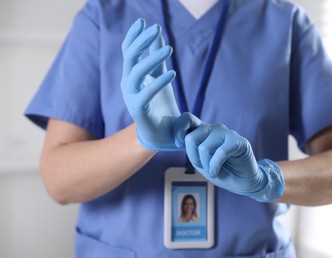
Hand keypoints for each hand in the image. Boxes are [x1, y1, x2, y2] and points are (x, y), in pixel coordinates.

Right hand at [121, 19, 179, 149]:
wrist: (161, 134)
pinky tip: (173, 73)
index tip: (143, 21)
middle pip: (130, 57)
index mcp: (133, 75)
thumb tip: (160, 35)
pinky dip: (159, 82)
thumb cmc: (161, 105)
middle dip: (142, 40)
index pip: (129, 51)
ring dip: (152, 58)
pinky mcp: (137, 109)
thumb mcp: (161, 76)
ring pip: (137, 71)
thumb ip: (158, 58)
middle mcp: (129, 83)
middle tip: (157, 28)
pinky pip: (146, 92)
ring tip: (170, 48)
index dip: (134, 35)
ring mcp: (131, 96)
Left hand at [174, 113, 283, 201]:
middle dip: (193, 157)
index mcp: (203, 131)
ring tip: (212, 171)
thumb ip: (191, 149)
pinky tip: (217, 172)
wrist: (242, 182)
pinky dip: (215, 167)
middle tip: (202, 166)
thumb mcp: (200, 161)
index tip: (178, 144)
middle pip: (191, 138)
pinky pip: (220, 153)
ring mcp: (227, 133)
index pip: (187, 118)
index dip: (178, 130)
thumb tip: (179, 140)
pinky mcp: (238, 142)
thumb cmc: (220, 171)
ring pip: (204, 147)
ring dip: (206, 165)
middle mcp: (214, 128)